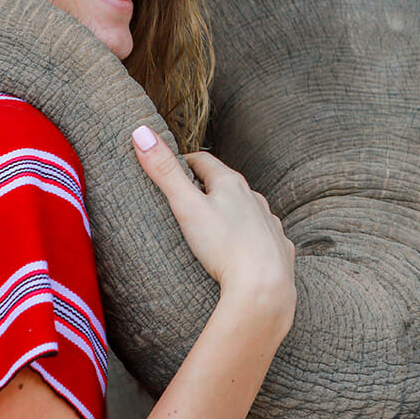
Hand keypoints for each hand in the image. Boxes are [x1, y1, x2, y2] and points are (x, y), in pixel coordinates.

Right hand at [131, 125, 294, 319]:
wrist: (265, 287)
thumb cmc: (224, 246)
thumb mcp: (187, 207)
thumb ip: (164, 172)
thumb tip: (140, 132)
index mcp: (231, 184)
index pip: (203, 161)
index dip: (184, 162)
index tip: (170, 168)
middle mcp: (255, 198)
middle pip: (227, 184)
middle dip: (207, 187)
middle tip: (185, 197)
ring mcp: (269, 222)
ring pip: (248, 209)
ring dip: (231, 210)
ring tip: (212, 224)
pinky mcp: (279, 247)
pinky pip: (264, 235)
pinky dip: (251, 236)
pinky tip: (244, 248)